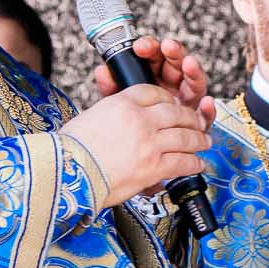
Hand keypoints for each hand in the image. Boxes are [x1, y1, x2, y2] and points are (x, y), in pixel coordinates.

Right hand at [60, 83, 211, 208]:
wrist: (64, 175)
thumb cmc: (70, 151)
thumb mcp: (90, 118)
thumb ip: (112, 113)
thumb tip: (122, 118)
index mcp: (121, 103)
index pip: (153, 92)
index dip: (167, 98)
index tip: (173, 104)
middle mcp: (139, 119)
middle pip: (176, 112)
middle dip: (190, 118)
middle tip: (197, 122)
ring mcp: (149, 143)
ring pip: (185, 136)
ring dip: (198, 139)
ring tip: (204, 141)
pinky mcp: (153, 166)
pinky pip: (182, 162)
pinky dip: (193, 163)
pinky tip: (197, 164)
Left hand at [94, 34, 215, 124]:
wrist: (134, 153)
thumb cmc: (127, 125)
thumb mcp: (118, 104)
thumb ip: (113, 87)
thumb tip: (102, 70)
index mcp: (152, 76)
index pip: (154, 56)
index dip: (150, 48)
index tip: (141, 46)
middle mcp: (171, 86)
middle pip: (176, 64)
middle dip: (173, 53)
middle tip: (167, 46)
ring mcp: (185, 102)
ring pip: (194, 82)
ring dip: (193, 71)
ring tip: (189, 64)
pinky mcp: (196, 122)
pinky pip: (204, 114)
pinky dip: (208, 109)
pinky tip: (207, 103)